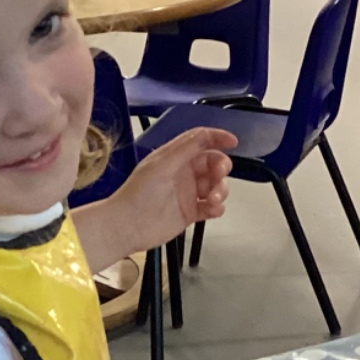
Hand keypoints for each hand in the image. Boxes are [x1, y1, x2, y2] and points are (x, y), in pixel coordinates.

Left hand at [111, 126, 233, 253]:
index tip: (233, 142)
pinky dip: (217, 208)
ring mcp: (187, 193)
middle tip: (218, 176)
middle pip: (213, 163)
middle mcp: (183, 173)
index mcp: (174, 157)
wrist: (127, 226)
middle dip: (221, 168)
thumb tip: (207, 134)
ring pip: (215, 186)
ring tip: (211, 200)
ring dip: (220, 190)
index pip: (201, 141)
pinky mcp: (190, 212)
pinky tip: (212, 210)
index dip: (217, 138)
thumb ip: (186, 148)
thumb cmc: (138, 194)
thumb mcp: (163, 164)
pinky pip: (212, 207)